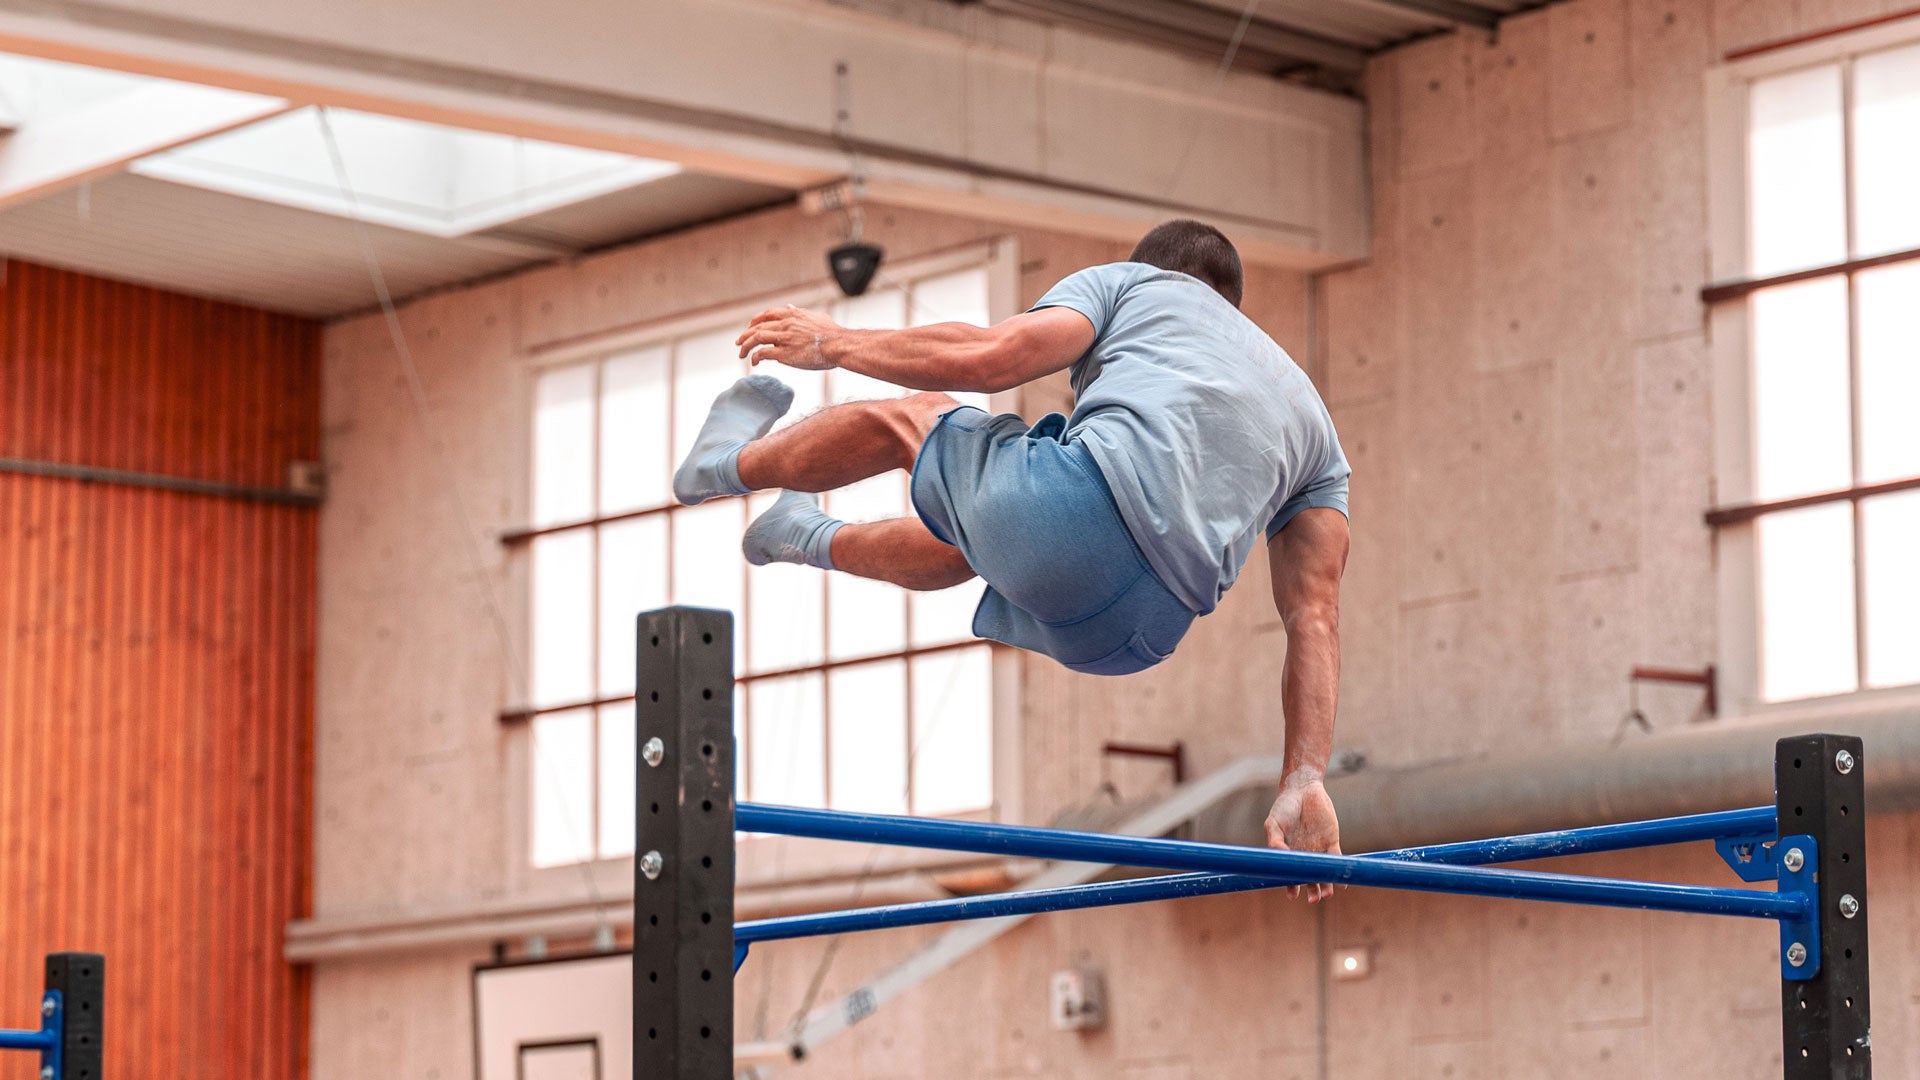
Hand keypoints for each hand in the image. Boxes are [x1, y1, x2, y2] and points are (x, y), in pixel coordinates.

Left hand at [736, 305, 840, 369]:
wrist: (838, 345)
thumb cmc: (832, 333)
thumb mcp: (815, 316)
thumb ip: (800, 312)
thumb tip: (790, 306)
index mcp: (792, 315)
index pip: (767, 314)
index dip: (755, 321)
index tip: (749, 327)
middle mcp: (785, 324)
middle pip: (757, 326)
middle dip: (745, 335)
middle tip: (739, 343)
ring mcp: (784, 338)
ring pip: (756, 339)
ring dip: (745, 346)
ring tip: (741, 354)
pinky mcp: (784, 353)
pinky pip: (762, 354)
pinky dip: (755, 357)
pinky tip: (754, 363)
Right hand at [1263, 772, 1341, 902]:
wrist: (1302, 789)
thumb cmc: (1284, 807)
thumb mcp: (1274, 823)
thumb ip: (1274, 841)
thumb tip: (1279, 859)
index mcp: (1288, 852)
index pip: (1290, 875)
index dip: (1291, 886)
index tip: (1293, 895)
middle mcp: (1304, 854)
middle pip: (1309, 879)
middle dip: (1313, 892)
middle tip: (1314, 900)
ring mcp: (1318, 849)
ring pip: (1324, 873)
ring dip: (1327, 885)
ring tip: (1328, 895)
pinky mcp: (1332, 841)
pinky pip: (1337, 859)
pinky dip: (1339, 870)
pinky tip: (1342, 881)